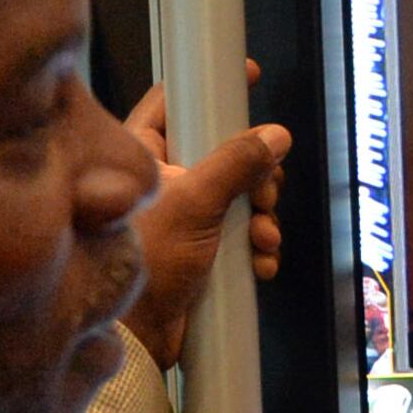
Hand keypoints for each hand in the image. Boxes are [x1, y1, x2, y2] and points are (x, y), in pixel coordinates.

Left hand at [120, 64, 289, 369]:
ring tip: (262, 237)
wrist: (137, 336)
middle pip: (224, 151)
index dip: (212, 85)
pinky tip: (260, 264)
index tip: (249, 76)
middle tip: (263, 192)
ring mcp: (182, 216)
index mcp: (144, 154)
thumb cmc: (146, 260)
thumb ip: (237, 163)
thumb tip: (275, 134)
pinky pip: (240, 237)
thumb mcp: (196, 202)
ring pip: (238, 197)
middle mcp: (163, 180)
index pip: (175, 101)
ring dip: (261, 217)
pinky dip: (256, 249)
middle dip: (256, 174)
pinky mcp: (200, 251)